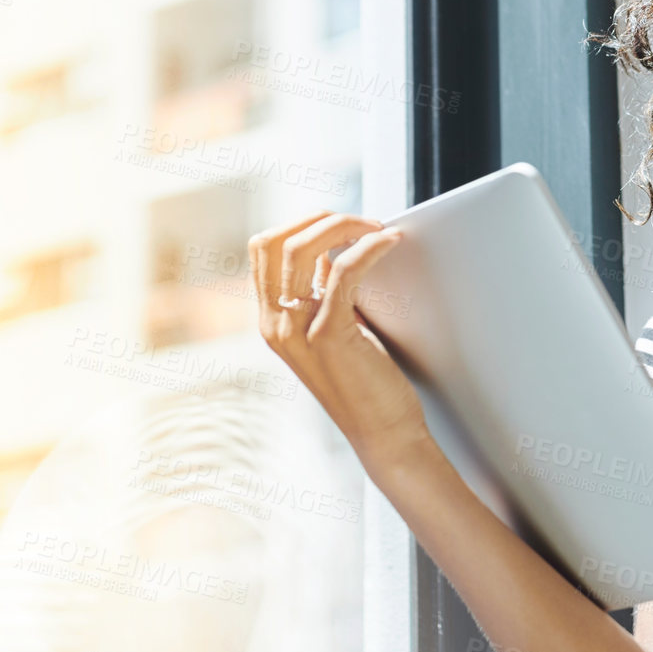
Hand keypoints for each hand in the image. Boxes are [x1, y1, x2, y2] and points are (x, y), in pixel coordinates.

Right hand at [249, 211, 427, 451]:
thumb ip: (321, 292)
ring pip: (301, 248)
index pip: (263, 248)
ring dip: (345, 225)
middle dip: (322, 218)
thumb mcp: (333, 328)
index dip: (302, 223)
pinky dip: (368, 248)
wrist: (382, 433)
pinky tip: (389, 242)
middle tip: (365, 222)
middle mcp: (274, 323)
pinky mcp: (329, 335)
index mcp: (271, 319)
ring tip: (379, 229)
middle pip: (275, 241)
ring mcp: (297, 330)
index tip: (342, 223)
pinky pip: (342, 271)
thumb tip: (330, 247)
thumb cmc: (365, 381)